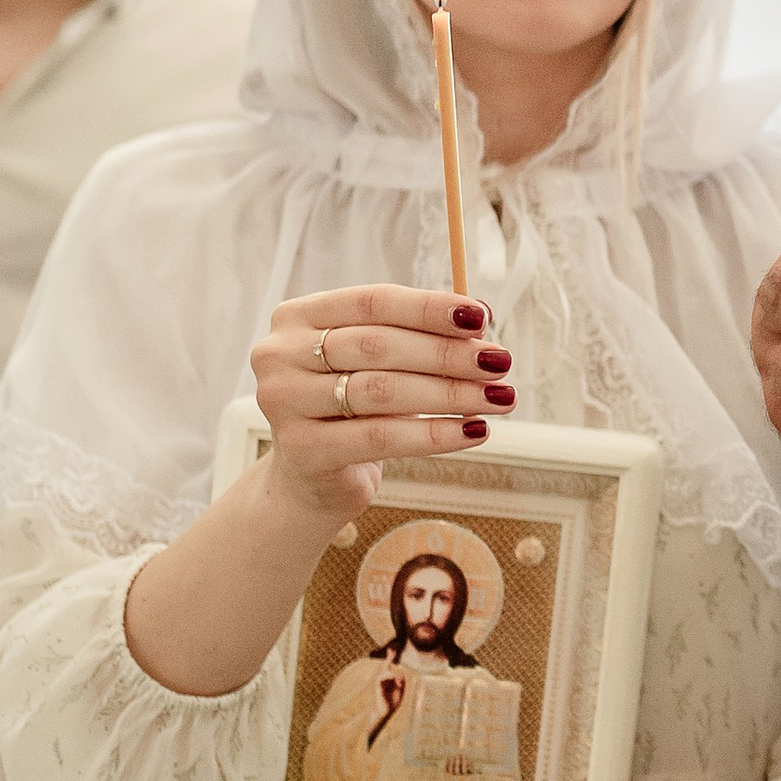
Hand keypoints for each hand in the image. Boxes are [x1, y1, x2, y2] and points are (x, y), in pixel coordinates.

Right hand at [252, 284, 510, 524]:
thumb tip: (479, 316)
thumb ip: (416, 336)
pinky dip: (435, 434)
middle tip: (500, 362)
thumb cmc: (353, 410)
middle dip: (447, 354)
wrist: (314, 479)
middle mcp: (280, 354)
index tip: (481, 316)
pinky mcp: (303, 450)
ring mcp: (284, 403)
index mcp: (297, 317)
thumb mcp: (378, 364)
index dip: (429, 307)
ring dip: (451, 393)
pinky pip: (381, 437)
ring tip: (498, 398)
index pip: (371, 301)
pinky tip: (474, 431)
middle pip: (378, 345)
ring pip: (382, 390)